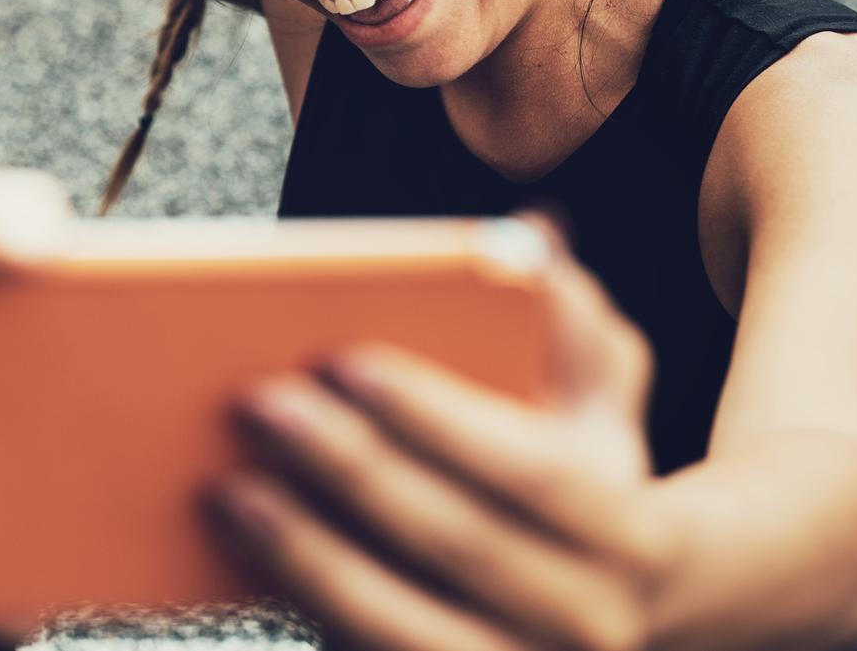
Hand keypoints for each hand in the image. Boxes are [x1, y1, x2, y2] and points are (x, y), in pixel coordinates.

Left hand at [206, 231, 680, 650]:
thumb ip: (578, 330)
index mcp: (630, 536)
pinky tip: (234, 556)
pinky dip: (305, 612)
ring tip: (225, 485)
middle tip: (256, 401)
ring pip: (403, 629)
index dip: (436, 415)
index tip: (343, 358)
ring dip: (308, 557)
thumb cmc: (581, 491)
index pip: (531, 473)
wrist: (614, 622)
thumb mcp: (600, 413)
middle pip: (455, 544)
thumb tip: (534, 243)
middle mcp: (587, 624)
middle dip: (350, 469)